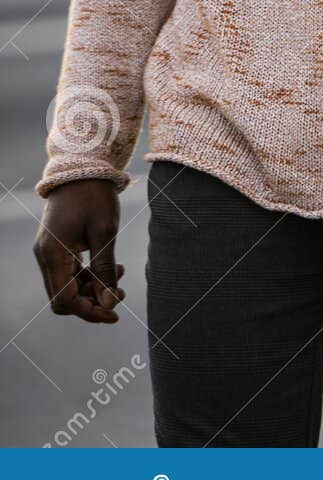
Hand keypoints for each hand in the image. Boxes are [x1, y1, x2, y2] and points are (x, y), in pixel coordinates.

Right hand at [34, 181, 125, 323]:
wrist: (82, 165)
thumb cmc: (94, 195)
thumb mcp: (105, 231)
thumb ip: (104, 269)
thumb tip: (108, 303)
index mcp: (52, 255)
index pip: (65, 300)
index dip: (89, 312)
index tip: (114, 313)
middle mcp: (45, 256)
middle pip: (64, 297)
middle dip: (92, 301)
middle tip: (120, 294)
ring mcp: (49, 251)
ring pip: (68, 286)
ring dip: (93, 288)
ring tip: (120, 276)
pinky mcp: (57, 246)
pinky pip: (70, 271)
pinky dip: (88, 275)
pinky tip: (112, 268)